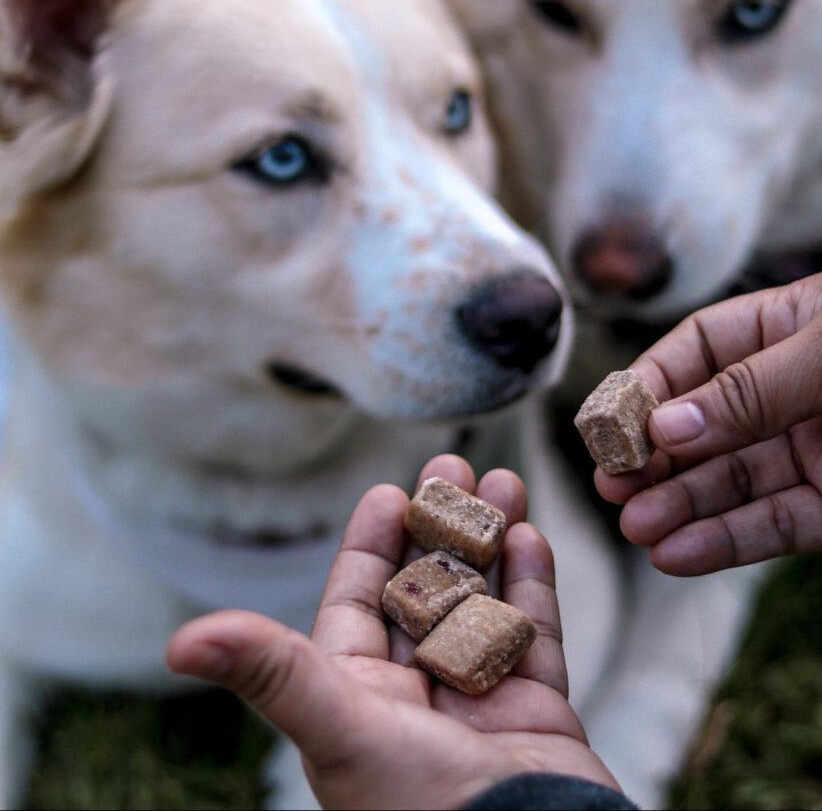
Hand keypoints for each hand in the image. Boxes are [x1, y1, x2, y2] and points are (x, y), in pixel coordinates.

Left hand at [167, 455, 618, 809]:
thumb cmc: (418, 807)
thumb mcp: (338, 729)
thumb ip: (272, 674)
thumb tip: (178, 644)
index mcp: (359, 697)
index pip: (358, 602)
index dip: (369, 545)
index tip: (387, 493)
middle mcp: (416, 692)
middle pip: (425, 587)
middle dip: (438, 525)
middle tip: (451, 465)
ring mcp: (479, 695)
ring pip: (482, 597)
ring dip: (489, 539)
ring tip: (501, 481)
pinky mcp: (538, 706)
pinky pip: (533, 631)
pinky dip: (531, 583)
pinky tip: (528, 534)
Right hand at [595, 274, 821, 574]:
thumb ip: (750, 390)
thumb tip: (666, 428)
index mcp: (786, 329)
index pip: (696, 352)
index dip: (649, 386)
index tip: (610, 423)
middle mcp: (788, 393)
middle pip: (702, 425)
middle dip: (654, 457)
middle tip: (611, 484)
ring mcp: (811, 450)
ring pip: (730, 483)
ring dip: (678, 507)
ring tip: (634, 528)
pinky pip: (773, 524)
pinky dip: (726, 543)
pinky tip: (677, 555)